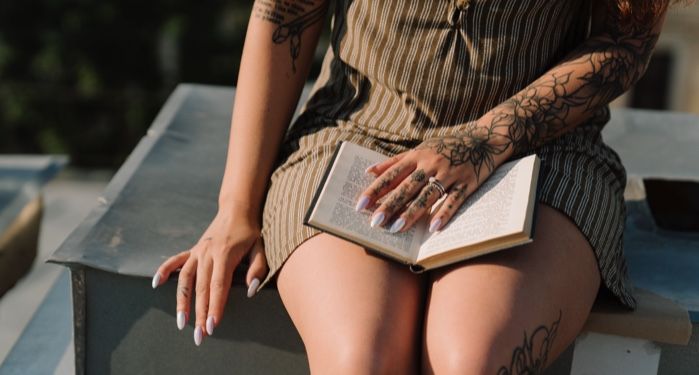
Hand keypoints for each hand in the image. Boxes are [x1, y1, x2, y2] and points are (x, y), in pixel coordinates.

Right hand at [151, 209, 267, 345]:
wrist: (237, 209)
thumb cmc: (250, 232)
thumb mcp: (260, 247)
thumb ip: (257, 268)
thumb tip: (250, 290)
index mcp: (225, 255)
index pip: (218, 286)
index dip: (215, 307)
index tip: (212, 326)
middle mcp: (207, 254)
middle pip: (201, 289)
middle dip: (200, 314)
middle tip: (200, 336)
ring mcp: (197, 252)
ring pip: (185, 280)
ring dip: (182, 302)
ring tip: (181, 323)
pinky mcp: (192, 250)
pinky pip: (175, 261)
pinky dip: (164, 271)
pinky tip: (156, 284)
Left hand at [356, 129, 510, 233]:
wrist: (485, 139)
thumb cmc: (447, 146)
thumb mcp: (420, 149)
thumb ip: (394, 161)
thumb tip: (369, 171)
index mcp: (418, 156)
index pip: (392, 175)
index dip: (375, 190)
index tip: (360, 205)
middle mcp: (432, 164)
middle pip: (408, 187)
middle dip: (390, 205)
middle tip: (375, 222)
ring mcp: (451, 173)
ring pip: (428, 195)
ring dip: (412, 212)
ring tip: (398, 228)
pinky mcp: (468, 183)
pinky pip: (455, 200)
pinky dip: (445, 213)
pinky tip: (434, 228)